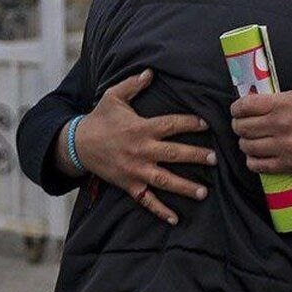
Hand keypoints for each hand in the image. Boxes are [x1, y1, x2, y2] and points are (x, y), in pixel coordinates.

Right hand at [60, 69, 214, 224]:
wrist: (77, 145)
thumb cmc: (99, 119)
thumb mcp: (113, 97)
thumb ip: (133, 84)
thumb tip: (151, 72)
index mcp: (140, 128)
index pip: (171, 125)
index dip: (190, 123)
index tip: (206, 125)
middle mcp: (140, 150)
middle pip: (173, 154)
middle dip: (196, 157)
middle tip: (214, 159)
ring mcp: (135, 170)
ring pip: (164, 180)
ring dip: (185, 187)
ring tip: (204, 192)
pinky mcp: (129, 185)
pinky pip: (146, 200)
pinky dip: (160, 211)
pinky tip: (175, 219)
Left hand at [231, 91, 291, 173]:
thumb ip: (270, 99)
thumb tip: (245, 104)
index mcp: (282, 105)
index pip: (245, 106)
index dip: (236, 109)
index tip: (237, 111)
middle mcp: (282, 125)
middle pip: (242, 127)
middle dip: (238, 126)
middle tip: (242, 126)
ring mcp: (284, 147)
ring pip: (246, 146)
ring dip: (245, 143)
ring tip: (251, 140)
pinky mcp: (287, 165)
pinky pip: (256, 165)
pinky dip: (252, 160)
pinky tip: (257, 154)